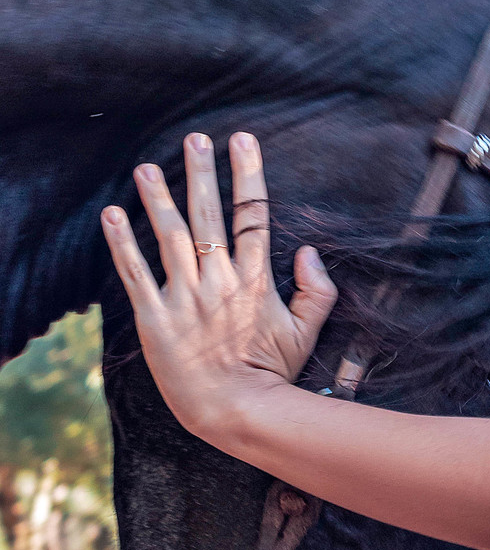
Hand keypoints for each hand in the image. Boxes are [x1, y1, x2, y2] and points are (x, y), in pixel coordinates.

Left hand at [102, 132, 337, 440]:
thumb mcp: (307, 332)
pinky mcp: (155, 318)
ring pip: (170, 236)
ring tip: (147, 167)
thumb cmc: (273, 374)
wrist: (236, 410)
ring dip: (158, 198)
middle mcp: (219, 281)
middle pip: (209, 215)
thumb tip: (310, 251)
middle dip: (202, 173)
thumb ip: (318, 290)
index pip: (252, 216)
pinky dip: (121, 243)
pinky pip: (135, 273)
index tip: (243, 141)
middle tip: (195, 139)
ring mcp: (185, 298)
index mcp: (255, 281)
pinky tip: (112, 214)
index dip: (247, 175)